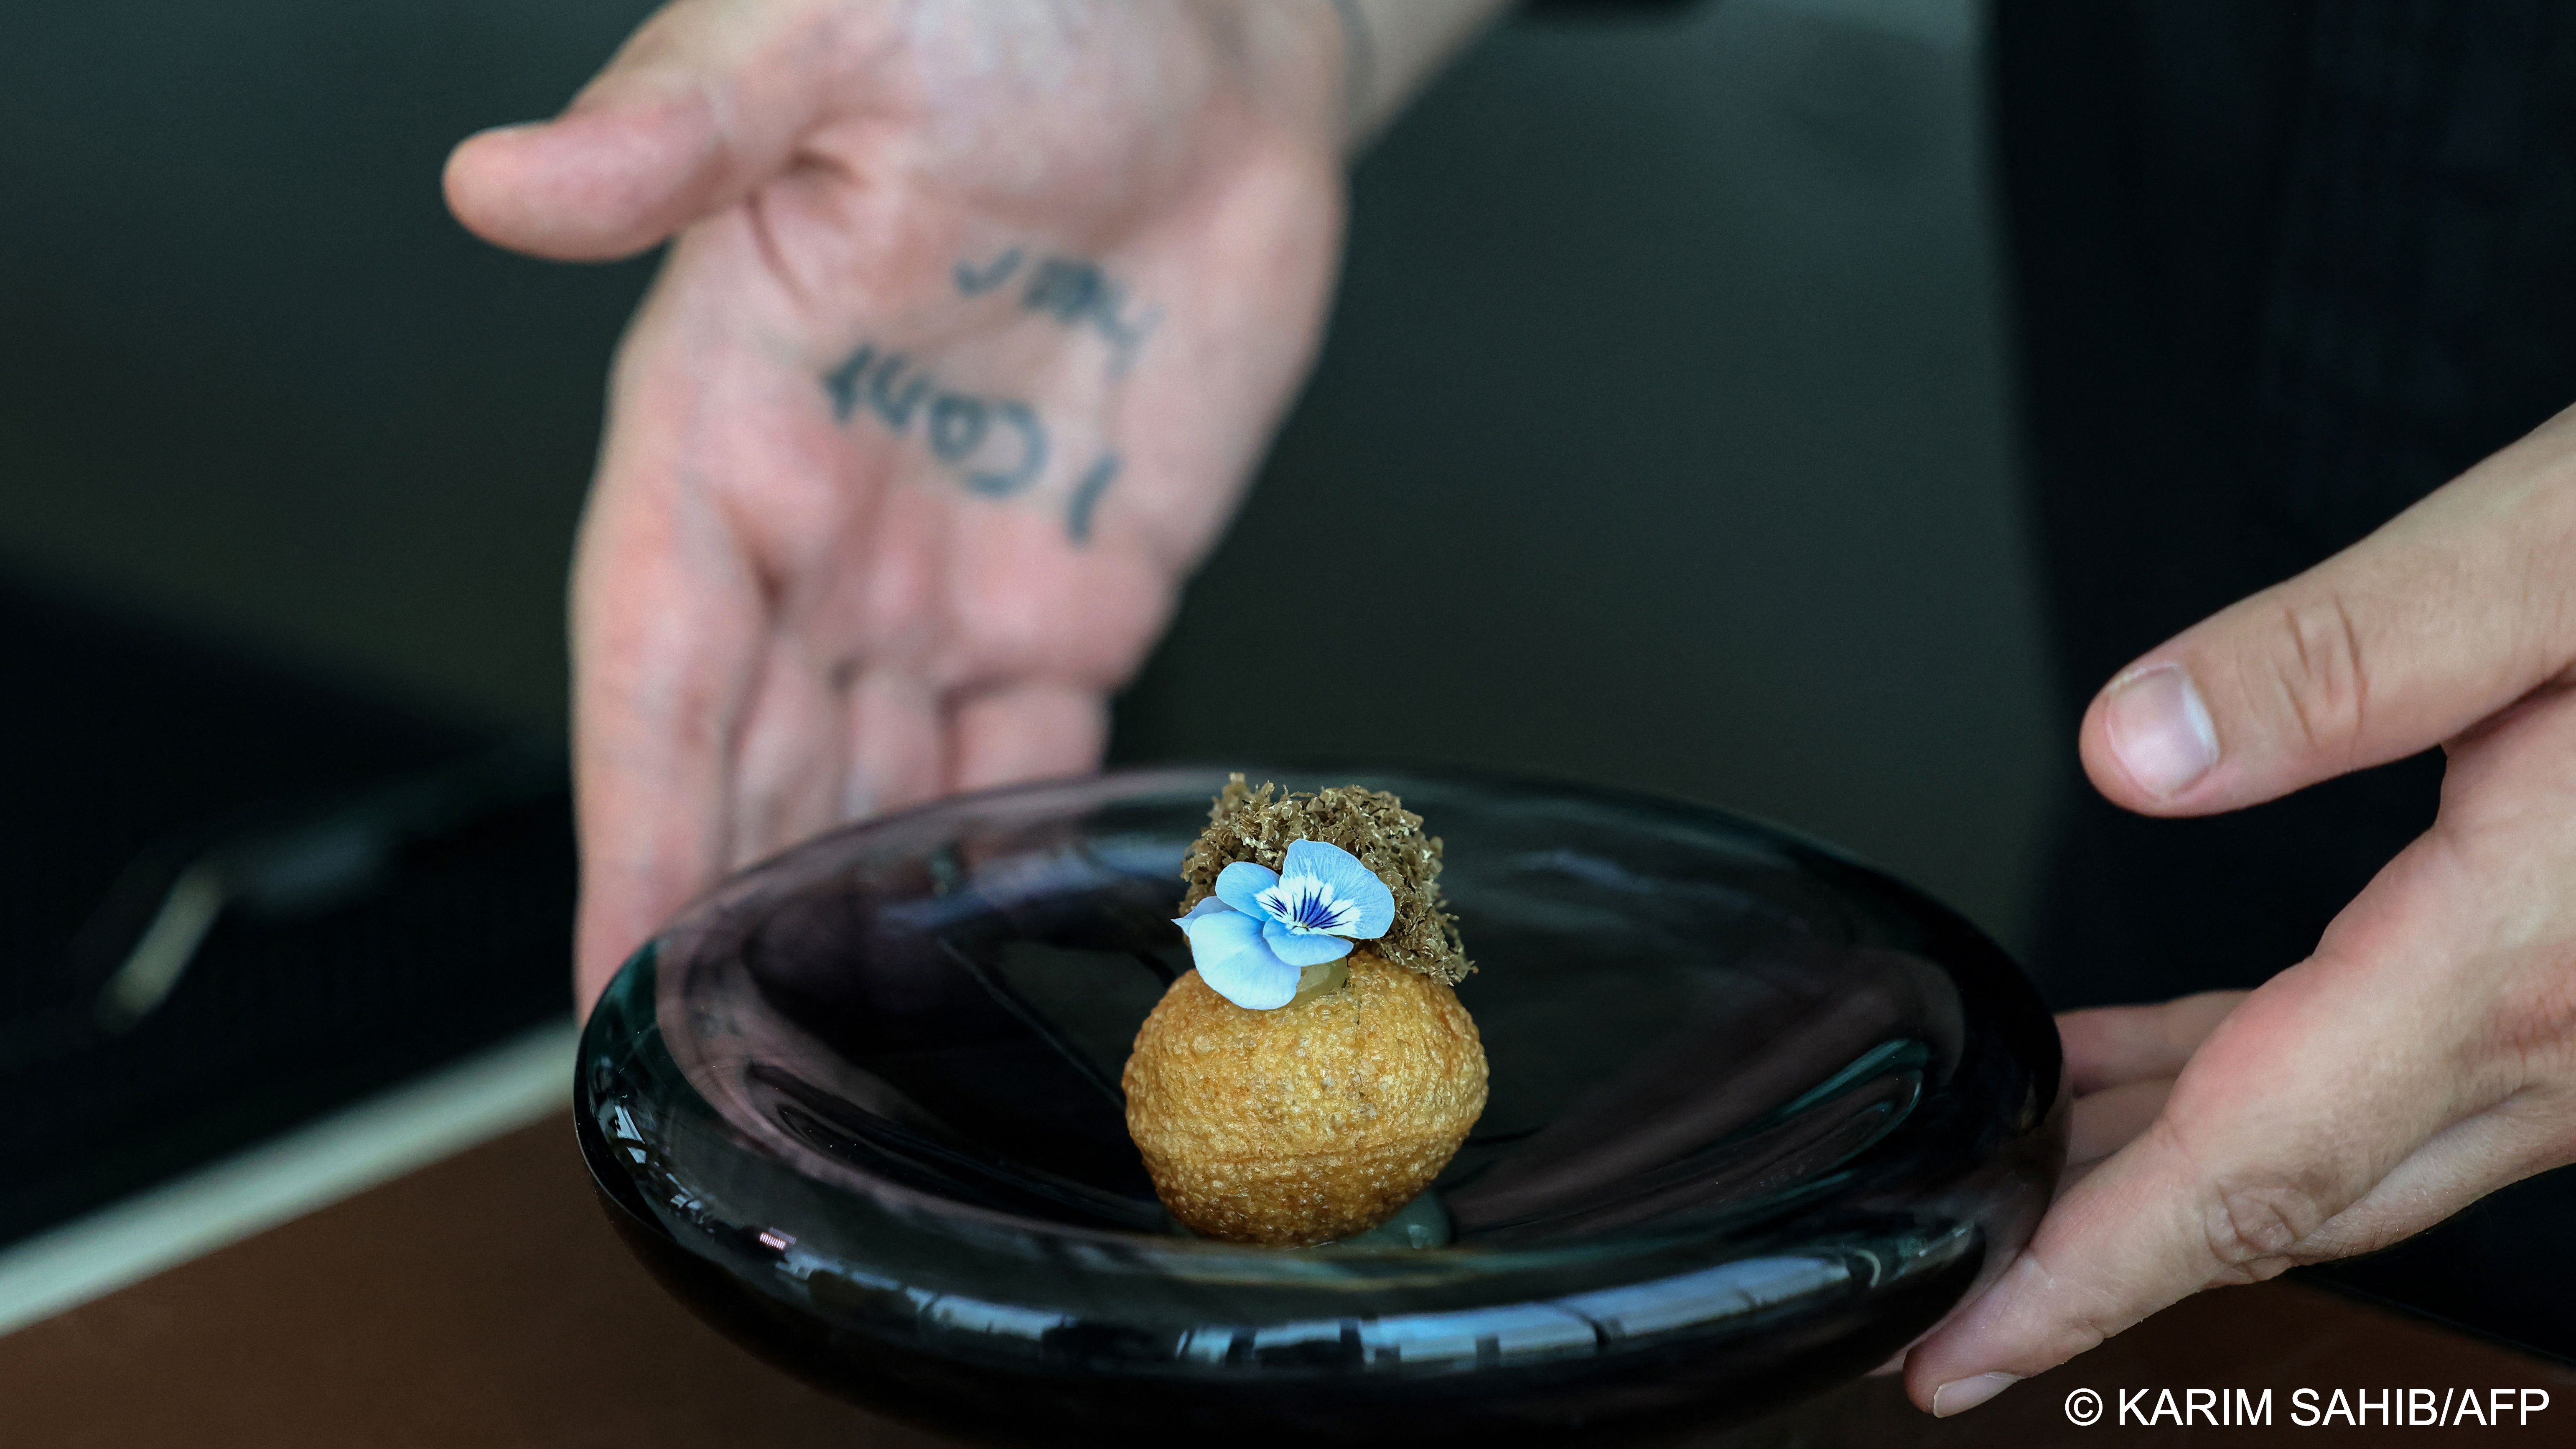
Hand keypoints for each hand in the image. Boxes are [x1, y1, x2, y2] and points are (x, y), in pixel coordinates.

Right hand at [443, 0, 1350, 1008]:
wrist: (1221, 38)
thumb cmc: (1015, 5)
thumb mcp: (823, 34)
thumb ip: (676, 125)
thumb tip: (506, 183)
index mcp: (729, 408)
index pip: (653, 654)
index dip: (629, 814)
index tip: (602, 964)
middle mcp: (828, 518)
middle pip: (755, 753)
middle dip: (723, 906)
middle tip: (712, 1071)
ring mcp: (953, 567)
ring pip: (878, 779)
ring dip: (846, 909)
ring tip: (828, 1052)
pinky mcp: (1084, 585)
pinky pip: (1031, 749)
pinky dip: (999, 845)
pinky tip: (976, 942)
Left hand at [1905, 402, 2575, 1413]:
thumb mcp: (2554, 559)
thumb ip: (2342, 660)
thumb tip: (2135, 749)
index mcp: (2525, 955)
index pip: (2253, 1168)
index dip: (2091, 1276)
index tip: (1969, 1350)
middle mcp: (2570, 1039)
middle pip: (2284, 1195)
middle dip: (2105, 1259)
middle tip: (1951, 1306)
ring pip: (2336, 1151)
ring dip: (2167, 1173)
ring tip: (2010, 1171)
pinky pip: (2395, 1087)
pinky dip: (2251, 1092)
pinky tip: (2147, 1063)